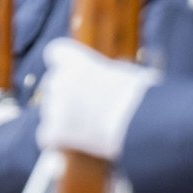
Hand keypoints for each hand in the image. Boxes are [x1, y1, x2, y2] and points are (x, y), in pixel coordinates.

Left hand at [38, 39, 156, 159]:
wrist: (141, 122)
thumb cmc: (144, 96)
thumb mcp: (129, 74)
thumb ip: (110, 72)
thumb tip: (115, 74)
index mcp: (77, 61)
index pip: (55, 51)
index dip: (64, 61)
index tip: (73, 70)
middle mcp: (59, 80)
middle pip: (54, 85)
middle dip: (68, 95)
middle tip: (91, 107)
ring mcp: (53, 106)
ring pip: (51, 112)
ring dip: (66, 119)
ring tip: (93, 126)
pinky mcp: (52, 131)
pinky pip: (48, 136)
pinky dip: (61, 140)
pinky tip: (81, 141)